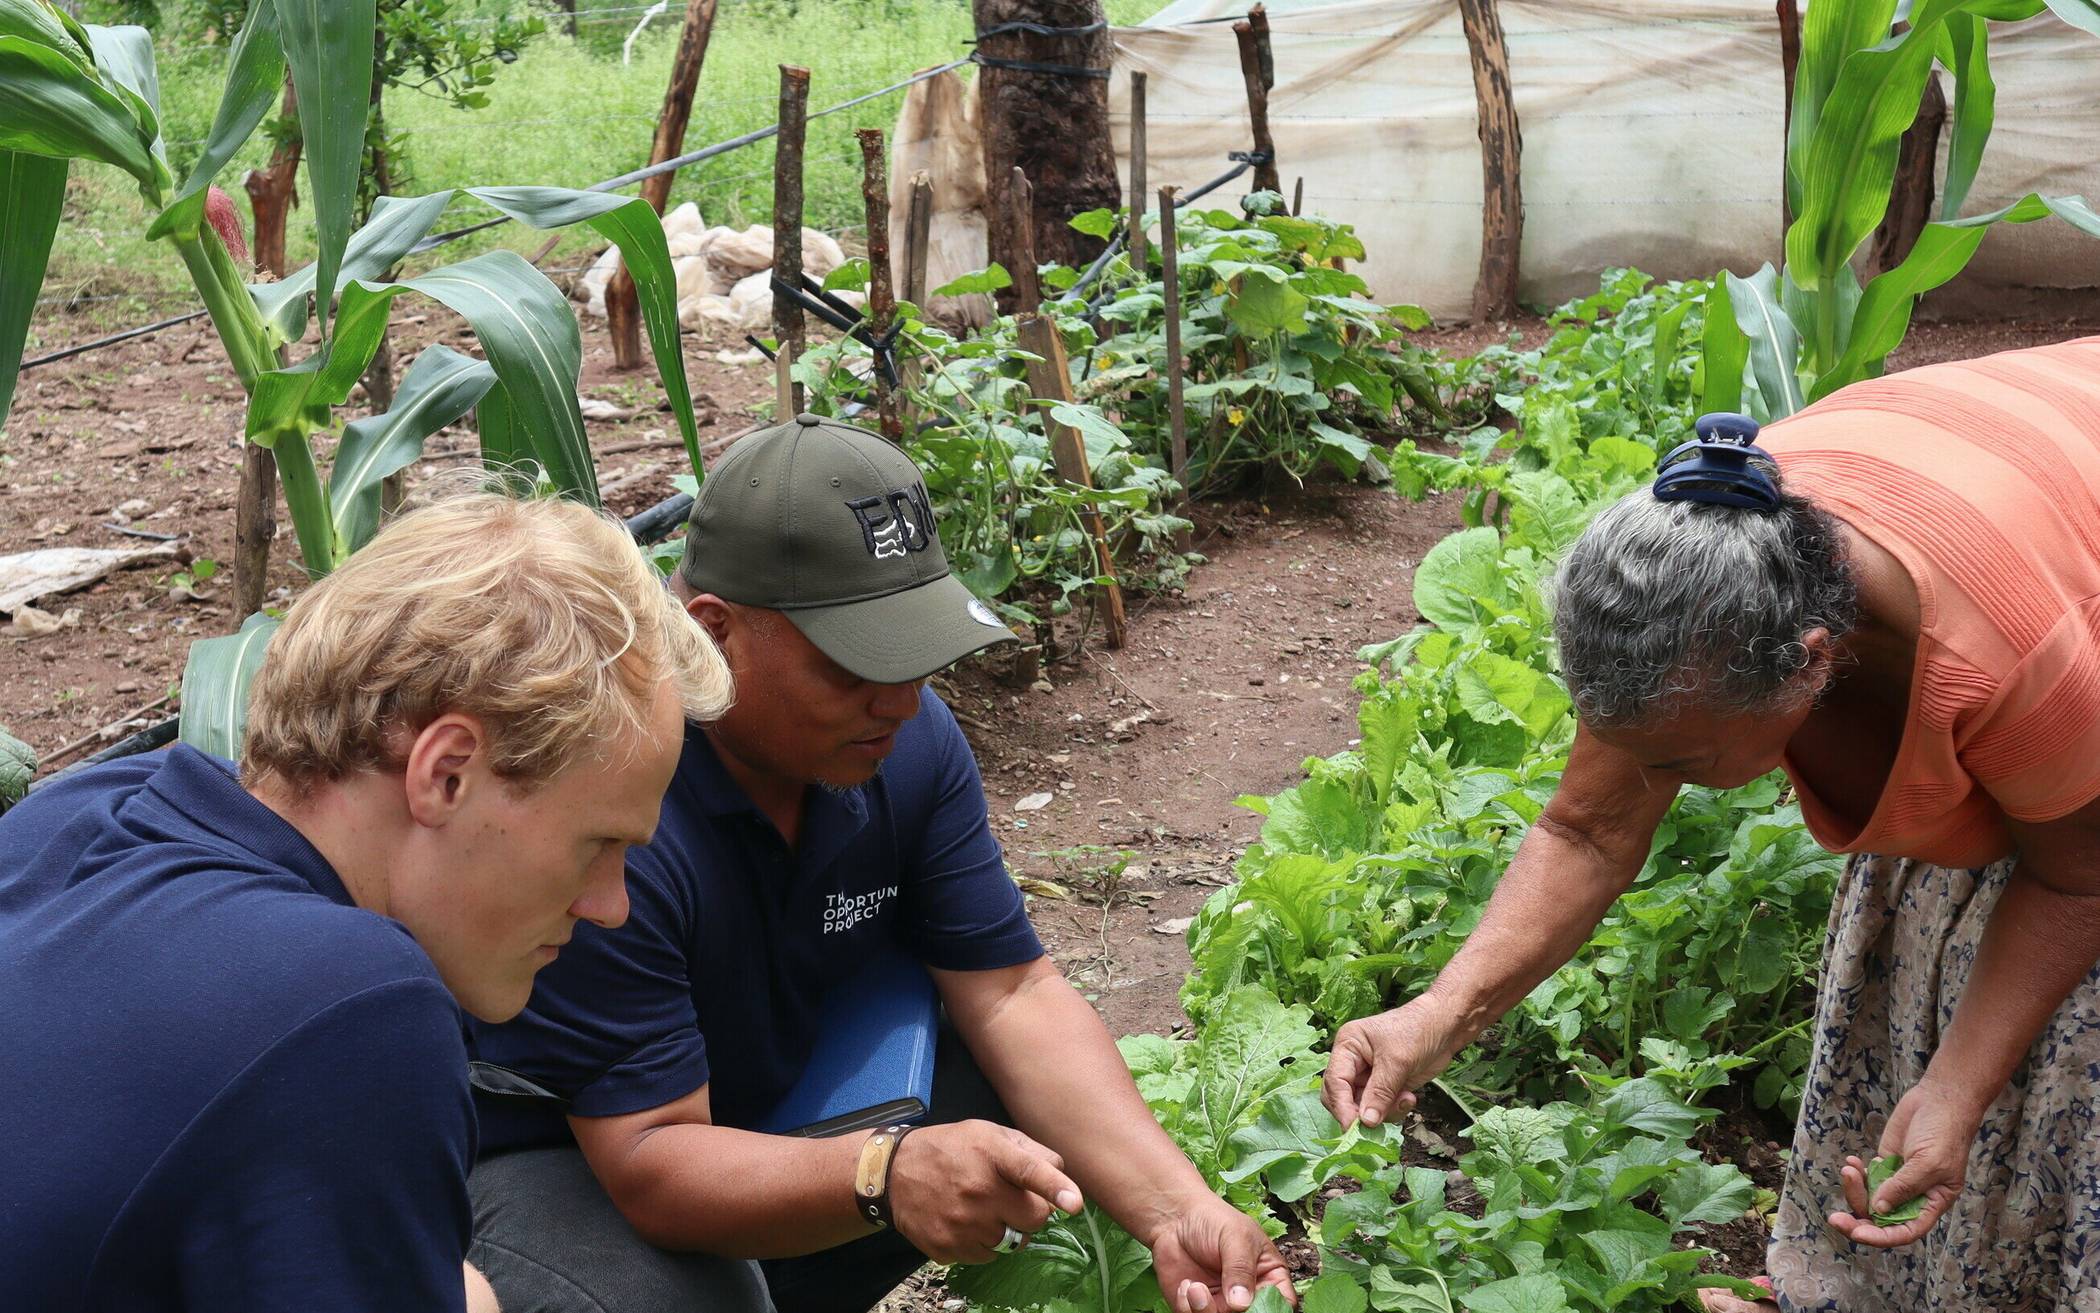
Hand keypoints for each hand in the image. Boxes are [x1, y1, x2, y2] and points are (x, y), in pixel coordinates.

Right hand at [886, 1120, 1083, 1263]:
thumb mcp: (988, 1133)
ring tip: (987, 1209)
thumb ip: (1029, 1150)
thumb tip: (1061, 1173)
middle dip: (1033, 1211)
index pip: (1030, 1172)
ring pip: (1013, 1242)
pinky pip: (988, 1256)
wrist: (893, 1172)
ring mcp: (961, 1223)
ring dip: (1008, 1229)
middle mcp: (978, 1190)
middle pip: (1034, 1218)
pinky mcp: (948, 1247)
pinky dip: (985, 1244)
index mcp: (991, 1154)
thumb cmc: (951, 1149)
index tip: (1074, 1203)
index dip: (1055, 1188)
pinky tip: (968, 1222)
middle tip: (1014, 1199)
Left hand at [1148, 1194, 1296, 1312]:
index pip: (1283, 1304)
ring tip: (1195, 1289)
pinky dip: (1188, 1308)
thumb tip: (1241, 1303)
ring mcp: (1223, 1304)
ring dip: (1205, 1312)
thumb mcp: (1235, 1236)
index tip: (1252, 1306)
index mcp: (1269, 1277)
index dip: (1271, 1310)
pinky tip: (1186, 1286)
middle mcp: (1249, 1296)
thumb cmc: (1213, 1220)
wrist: (1175, 1218)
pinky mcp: (1198, 1307)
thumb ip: (1240, 1268)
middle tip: (1223, 1302)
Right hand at [1322, 996, 1464, 1127]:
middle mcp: (1353, 1062)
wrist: (1444, 1027)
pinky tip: (1409, 1097)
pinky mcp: (1384, 1087)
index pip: (1335, 1081)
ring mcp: (1368, 1076)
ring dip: (1384, 1111)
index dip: (1342, 1106)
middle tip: (1379, 1122)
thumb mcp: (1397, 1062)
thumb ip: (1380, 1093)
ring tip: (1406, 1099)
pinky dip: (1394, 1110)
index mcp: (1347, 1046)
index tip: (1354, 1128)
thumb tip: (1365, 1122)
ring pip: (1363, 1108)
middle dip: (1361, 1112)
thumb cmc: (1417, 1031)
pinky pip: (1380, 1109)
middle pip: (1342, 1098)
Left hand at [1827, 1077, 1983, 1246]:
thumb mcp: (1928, 1163)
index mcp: (1932, 1204)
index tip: (1857, 1234)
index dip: (1882, 1237)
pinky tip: (1851, 1161)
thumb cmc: (1944, 1133)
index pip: (1905, 1231)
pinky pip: (1865, 1178)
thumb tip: (1878, 1210)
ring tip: (1849, 1169)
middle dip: (1858, 1220)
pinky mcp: (1885, 1164)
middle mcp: (1913, 1197)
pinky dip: (1855, 1174)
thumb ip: (1903, 1187)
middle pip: (1882, 1220)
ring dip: (1854, 1190)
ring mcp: (1897, 1180)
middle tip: (1835, 1218)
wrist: (1939, 1100)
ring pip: (1869, 1199)